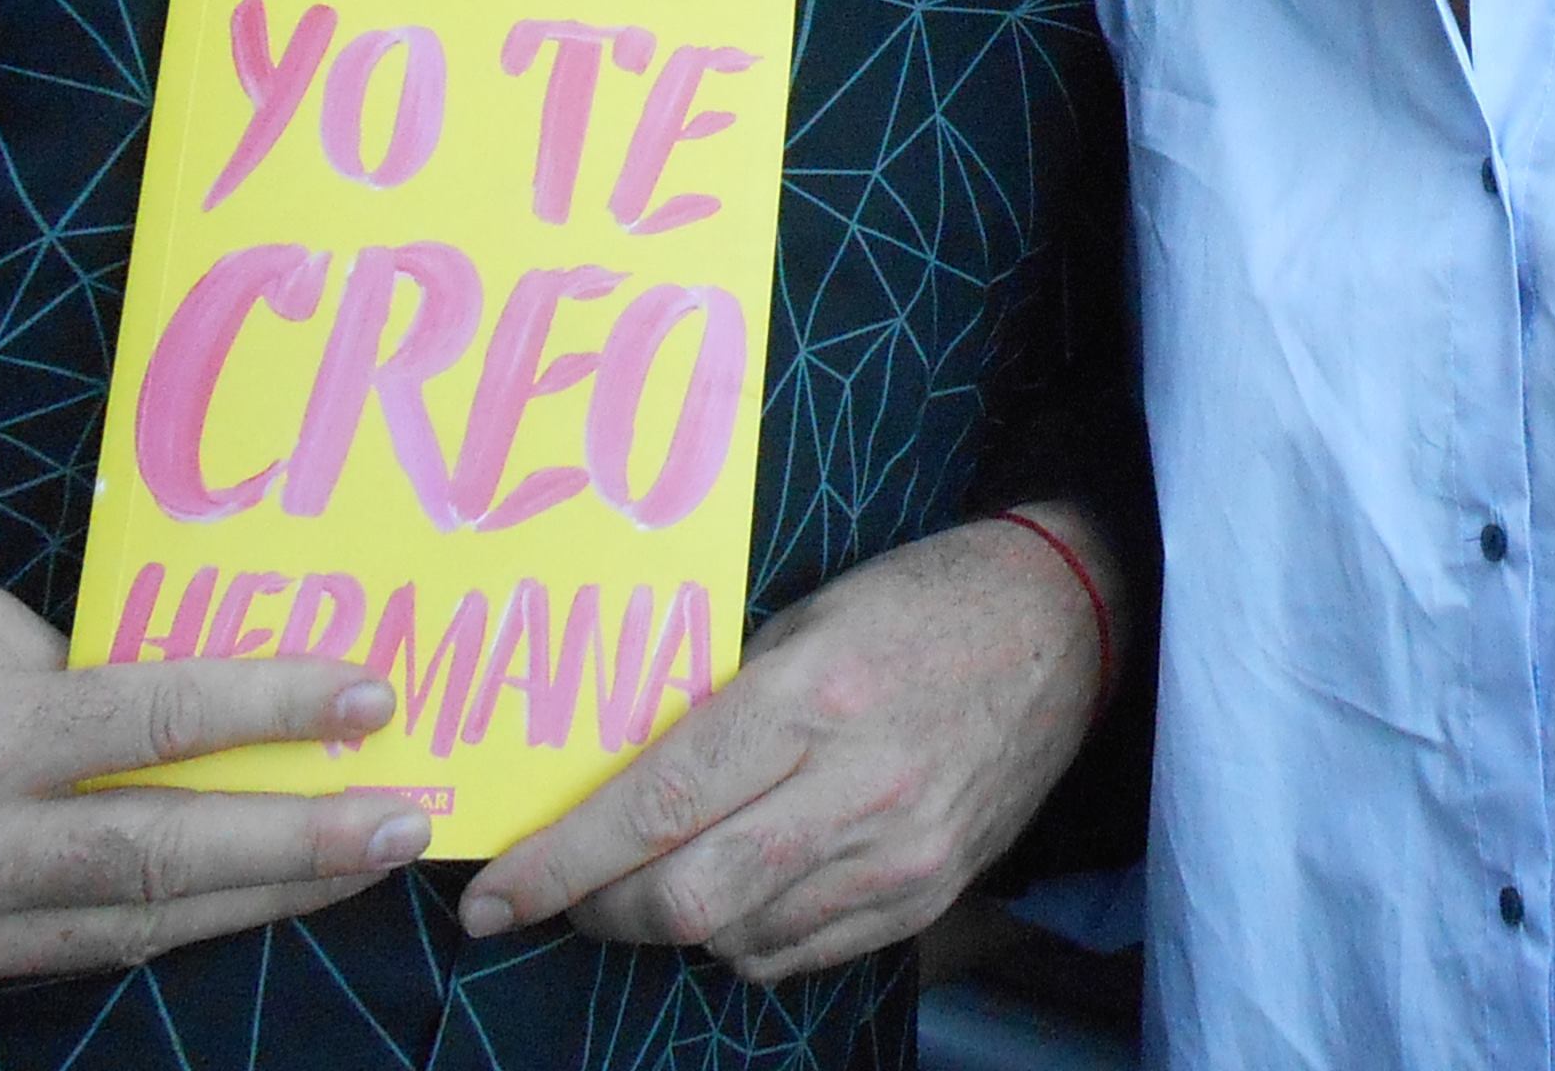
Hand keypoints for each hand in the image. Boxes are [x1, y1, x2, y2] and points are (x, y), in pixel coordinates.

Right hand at [0, 584, 427, 998]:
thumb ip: (71, 666)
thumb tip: (187, 697)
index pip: (151, 725)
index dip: (272, 711)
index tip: (372, 698)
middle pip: (162, 856)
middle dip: (299, 845)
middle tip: (405, 824)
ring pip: (131, 924)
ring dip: (255, 896)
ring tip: (357, 862)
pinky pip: (73, 951)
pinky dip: (166, 923)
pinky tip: (244, 894)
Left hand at [458, 506, 1114, 977]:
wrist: (1066, 624)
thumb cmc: (921, 601)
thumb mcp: (808, 618)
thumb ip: (723, 704)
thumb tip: (622, 780)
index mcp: (813, 696)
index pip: (656, 806)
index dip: (558, 863)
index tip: (489, 896)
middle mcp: (856, 787)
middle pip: (686, 898)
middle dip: (596, 911)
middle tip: (556, 897)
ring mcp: (899, 853)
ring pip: (737, 938)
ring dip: (671, 925)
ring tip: (649, 883)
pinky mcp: (928, 893)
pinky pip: (799, 954)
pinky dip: (743, 939)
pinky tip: (735, 896)